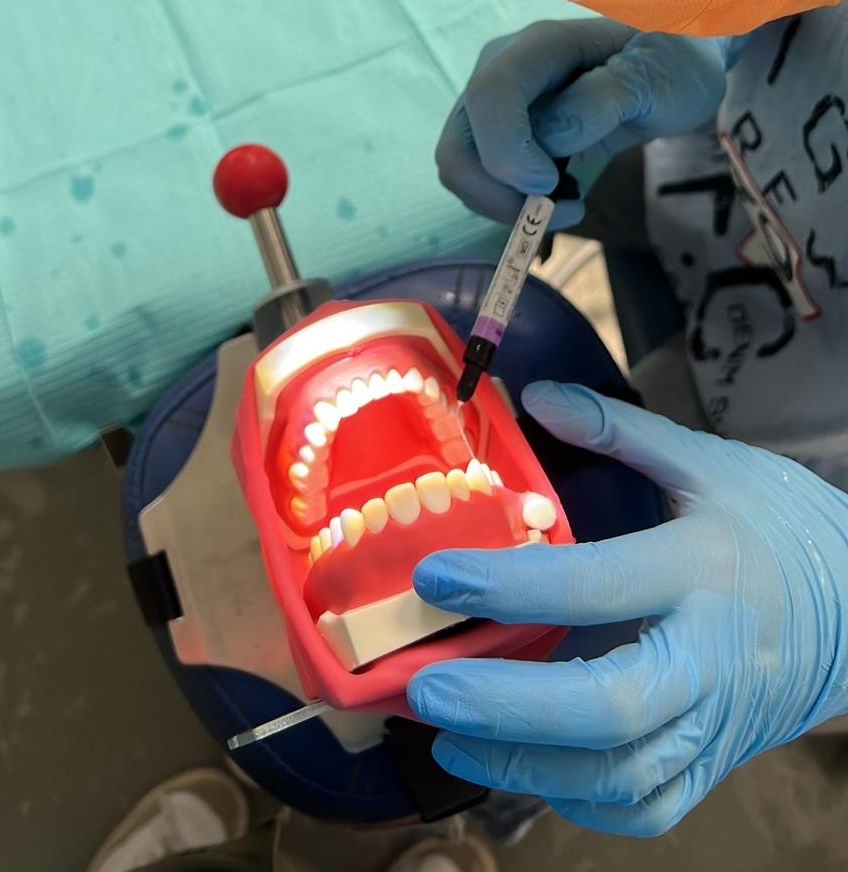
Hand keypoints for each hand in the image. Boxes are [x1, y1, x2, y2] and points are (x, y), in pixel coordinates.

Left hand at [409, 383, 847, 837]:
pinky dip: (581, 802)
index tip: (435, 576)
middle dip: (507, 707)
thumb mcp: (707, 461)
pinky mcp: (717, 762)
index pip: (596, 583)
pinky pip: (648, 806)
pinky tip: (523, 772)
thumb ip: (619, 429)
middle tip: (426, 688)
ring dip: (525, 766)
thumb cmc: (775, 525)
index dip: (509, 584)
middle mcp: (708, 655)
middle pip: (606, 706)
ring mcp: (715, 721)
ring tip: (450, 737)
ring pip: (619, 773)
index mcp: (701, 569)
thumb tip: (536, 395)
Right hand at [436, 19, 727, 224]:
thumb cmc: (670, 63)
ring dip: (506, 204)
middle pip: (459, 145)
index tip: (552, 184)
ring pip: (462, 170)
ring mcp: (495, 102)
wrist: (670, 66)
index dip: (508, 153)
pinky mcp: (498, 132)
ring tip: (569, 203)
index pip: (490, 95)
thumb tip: (549, 137)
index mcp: (540, 45)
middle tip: (564, 210)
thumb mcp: (657, 78)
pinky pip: (480, 179)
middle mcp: (501, 69)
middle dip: (498, 194)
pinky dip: (511, 203)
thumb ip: (603, 100)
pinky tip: (561, 194)